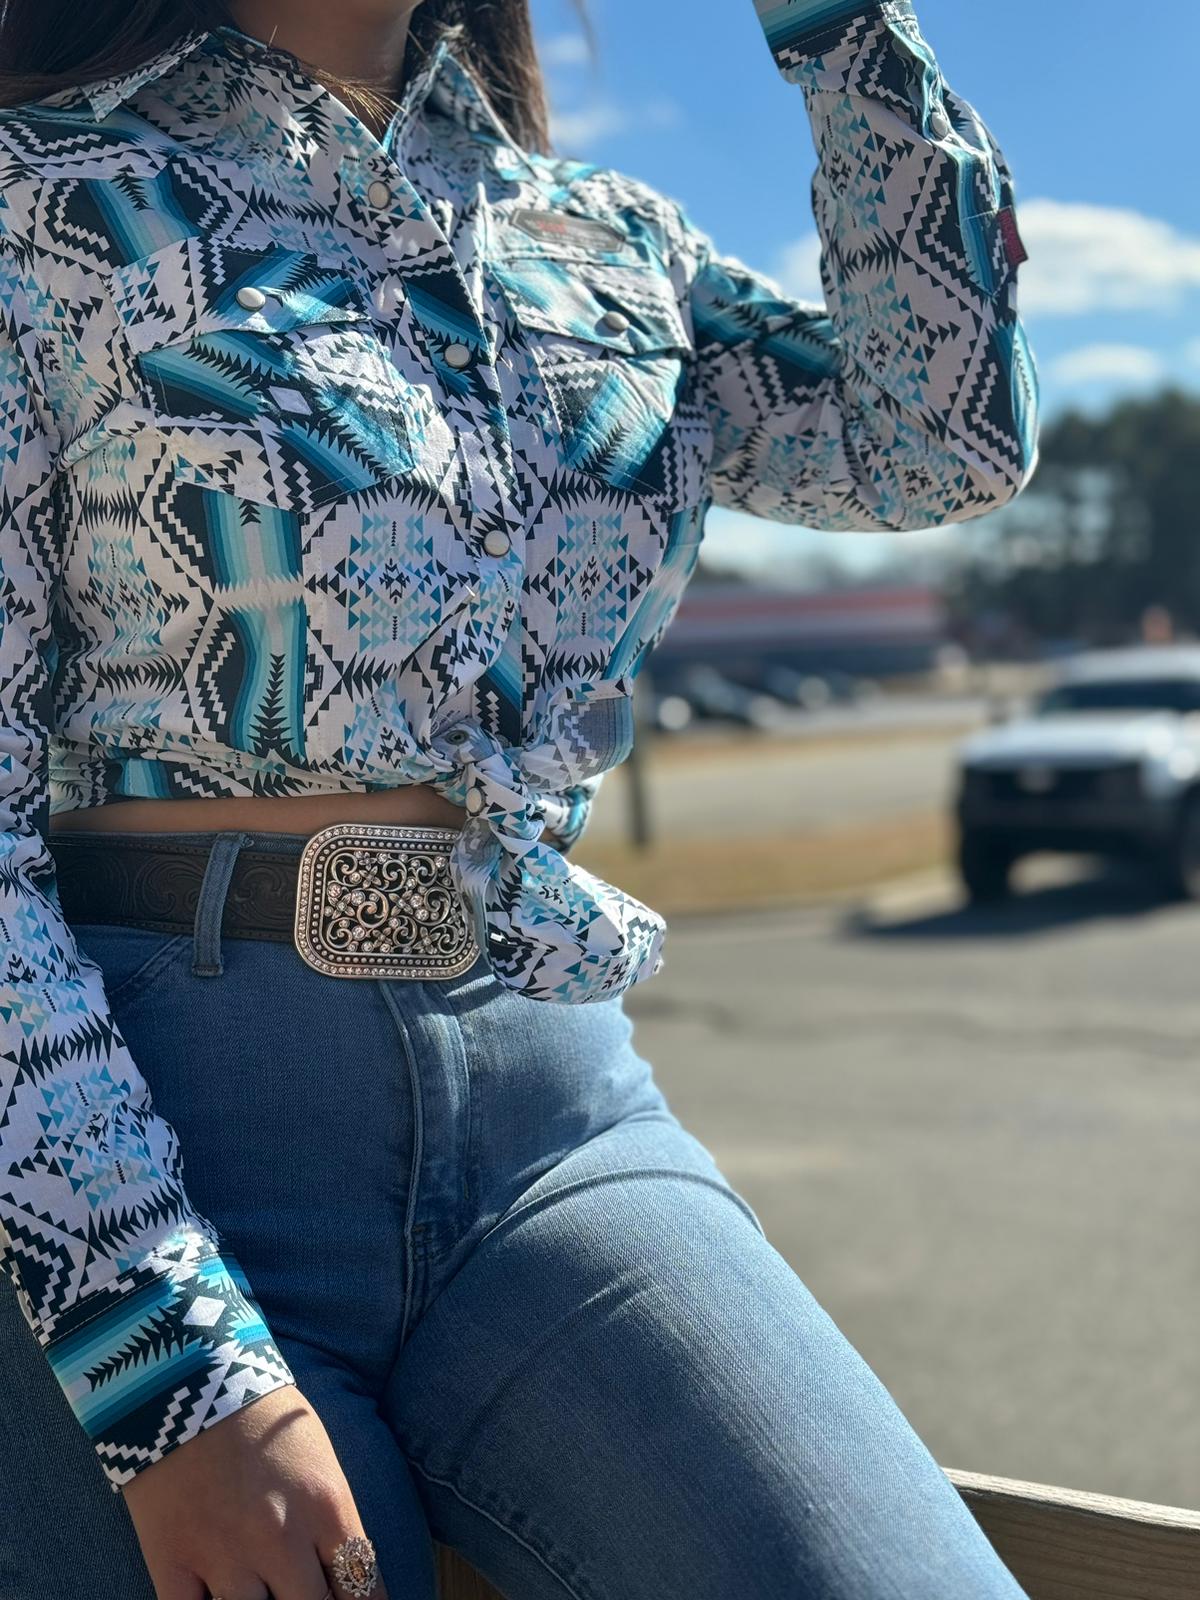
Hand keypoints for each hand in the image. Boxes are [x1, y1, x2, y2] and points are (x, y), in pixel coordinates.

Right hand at [121, 1385, 389, 1599]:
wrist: (188, 1374)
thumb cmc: (261, 1412)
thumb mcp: (318, 1458)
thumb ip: (331, 1521)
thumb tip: (344, 1573)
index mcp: (326, 1507)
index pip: (362, 1586)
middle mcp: (282, 1539)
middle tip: (310, 1597)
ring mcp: (225, 1556)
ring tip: (267, 1599)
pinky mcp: (174, 1563)